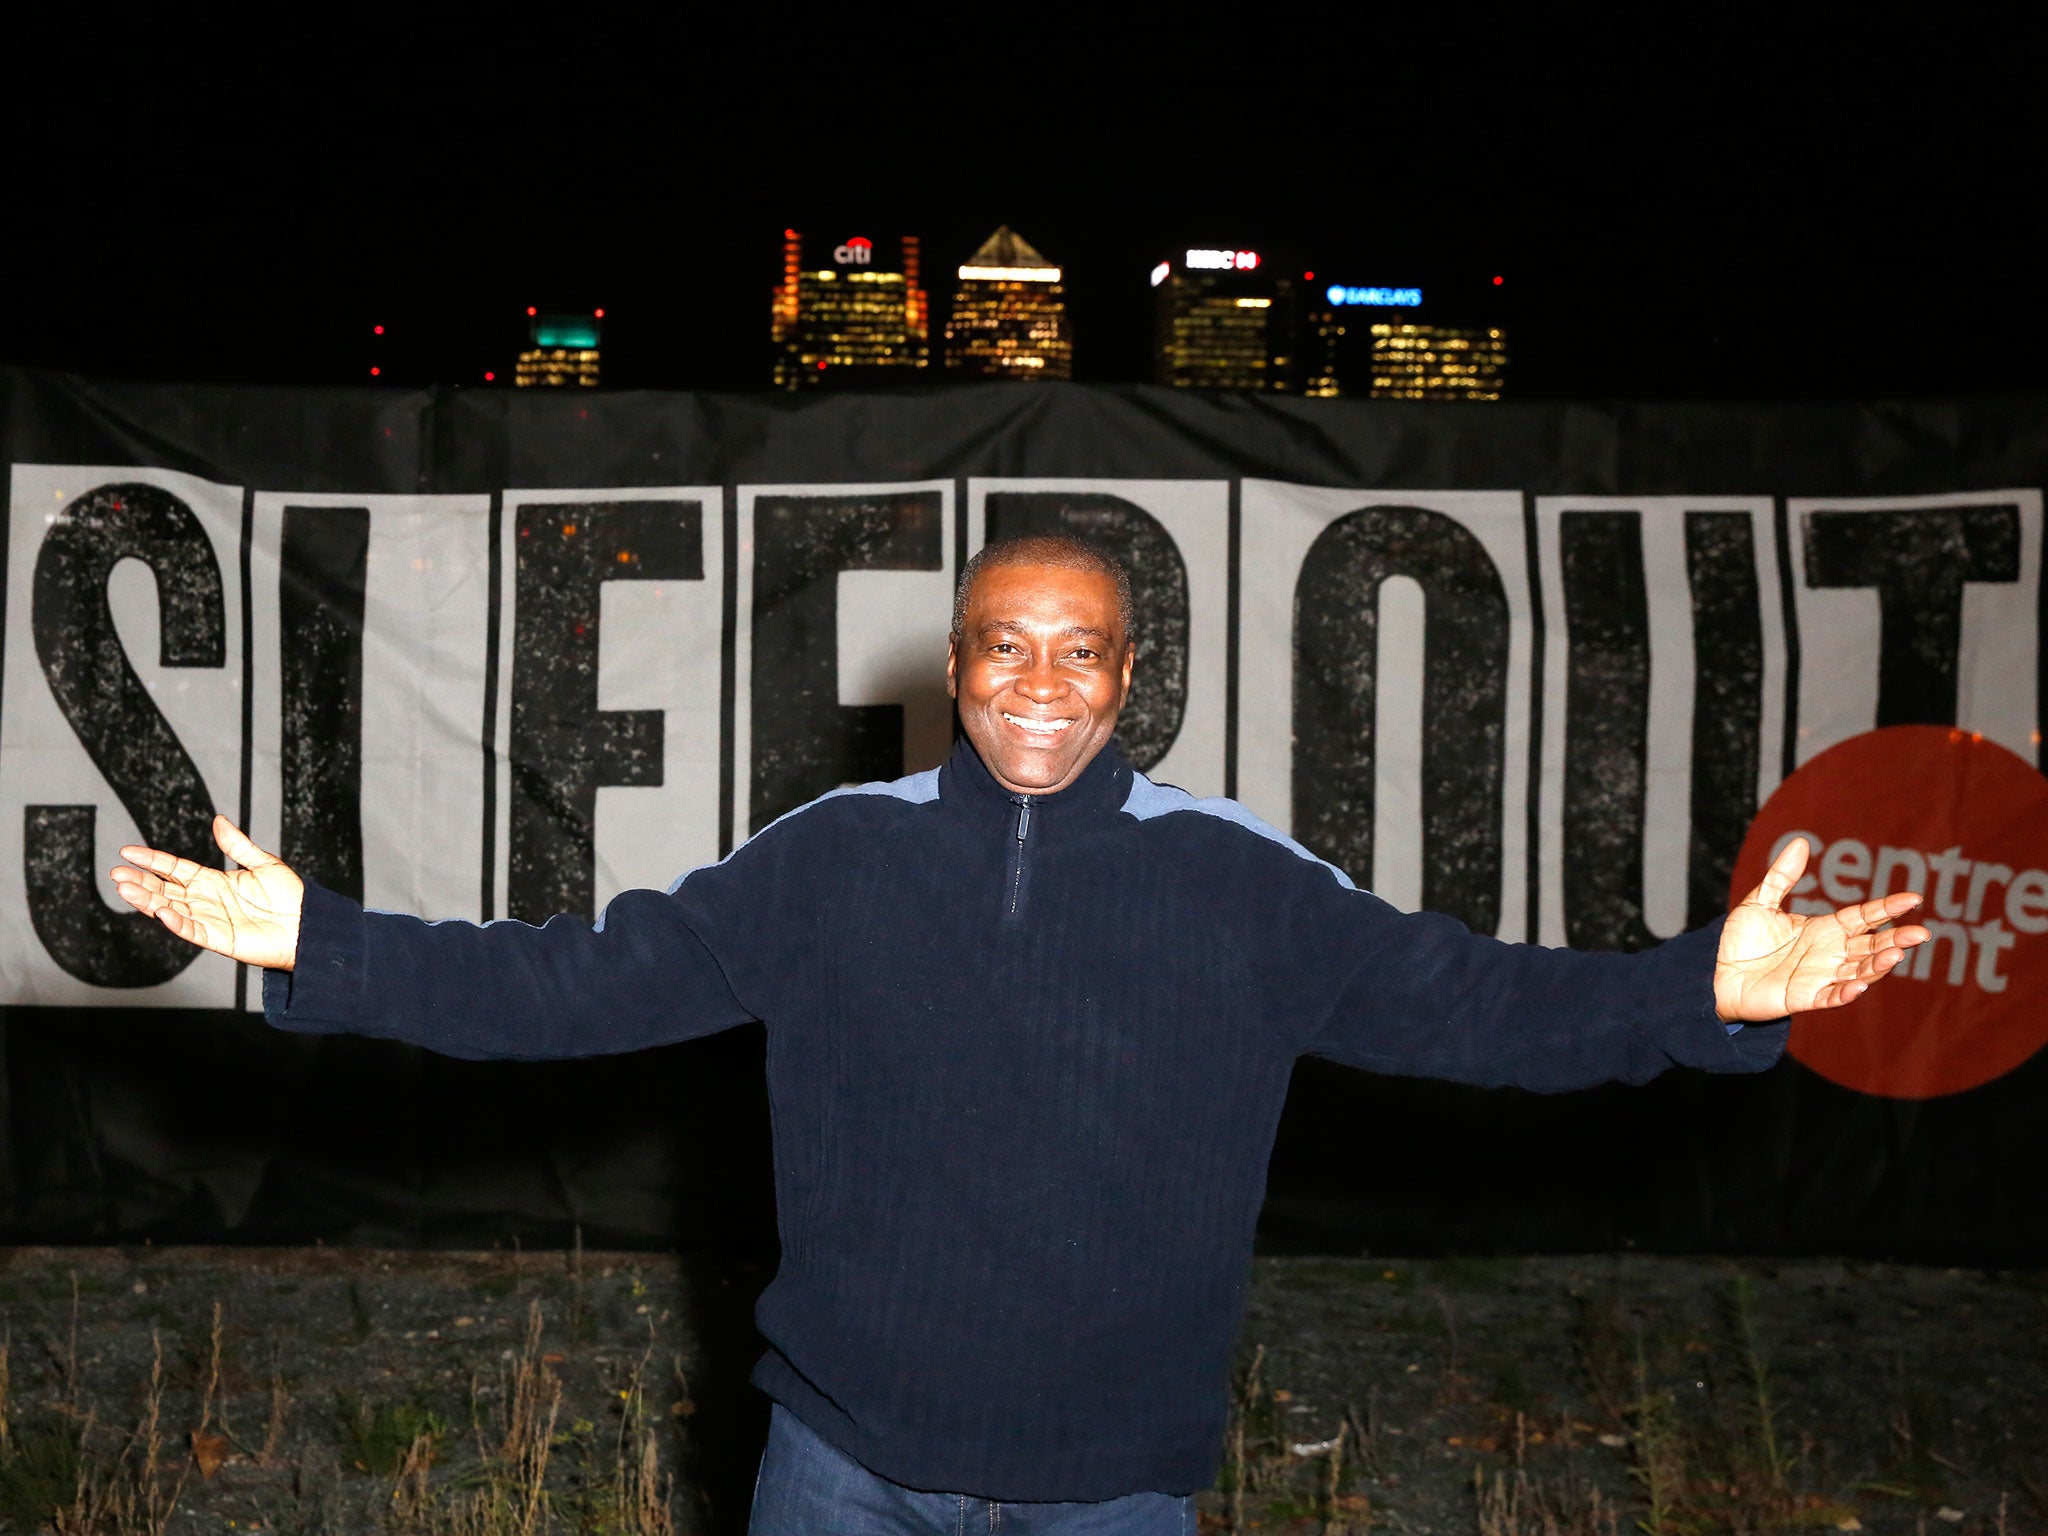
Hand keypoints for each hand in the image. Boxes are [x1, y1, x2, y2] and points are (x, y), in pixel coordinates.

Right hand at [110, 815, 304, 970]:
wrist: (309, 925)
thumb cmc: (291, 897)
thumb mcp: (264, 863)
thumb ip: (237, 845)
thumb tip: (219, 820)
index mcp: (214, 881)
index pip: (174, 868)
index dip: (152, 860)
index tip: (127, 851)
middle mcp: (207, 901)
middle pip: (165, 889)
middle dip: (140, 881)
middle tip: (116, 872)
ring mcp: (211, 920)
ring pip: (171, 909)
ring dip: (147, 900)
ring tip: (125, 888)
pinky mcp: (220, 939)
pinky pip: (192, 931)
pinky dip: (176, 923)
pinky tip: (160, 912)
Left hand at [1714, 837, 1928, 1021]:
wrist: (1715, 974)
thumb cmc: (1741, 941)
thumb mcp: (1759, 903)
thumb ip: (1782, 876)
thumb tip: (1801, 842)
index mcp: (1824, 929)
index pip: (1864, 917)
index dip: (1888, 908)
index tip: (1913, 899)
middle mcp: (1829, 953)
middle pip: (1871, 946)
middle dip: (1896, 940)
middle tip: (1920, 934)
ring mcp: (1820, 977)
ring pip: (1859, 971)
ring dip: (1877, 966)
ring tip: (1895, 955)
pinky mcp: (1804, 998)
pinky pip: (1831, 997)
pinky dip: (1845, 993)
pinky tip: (1858, 986)